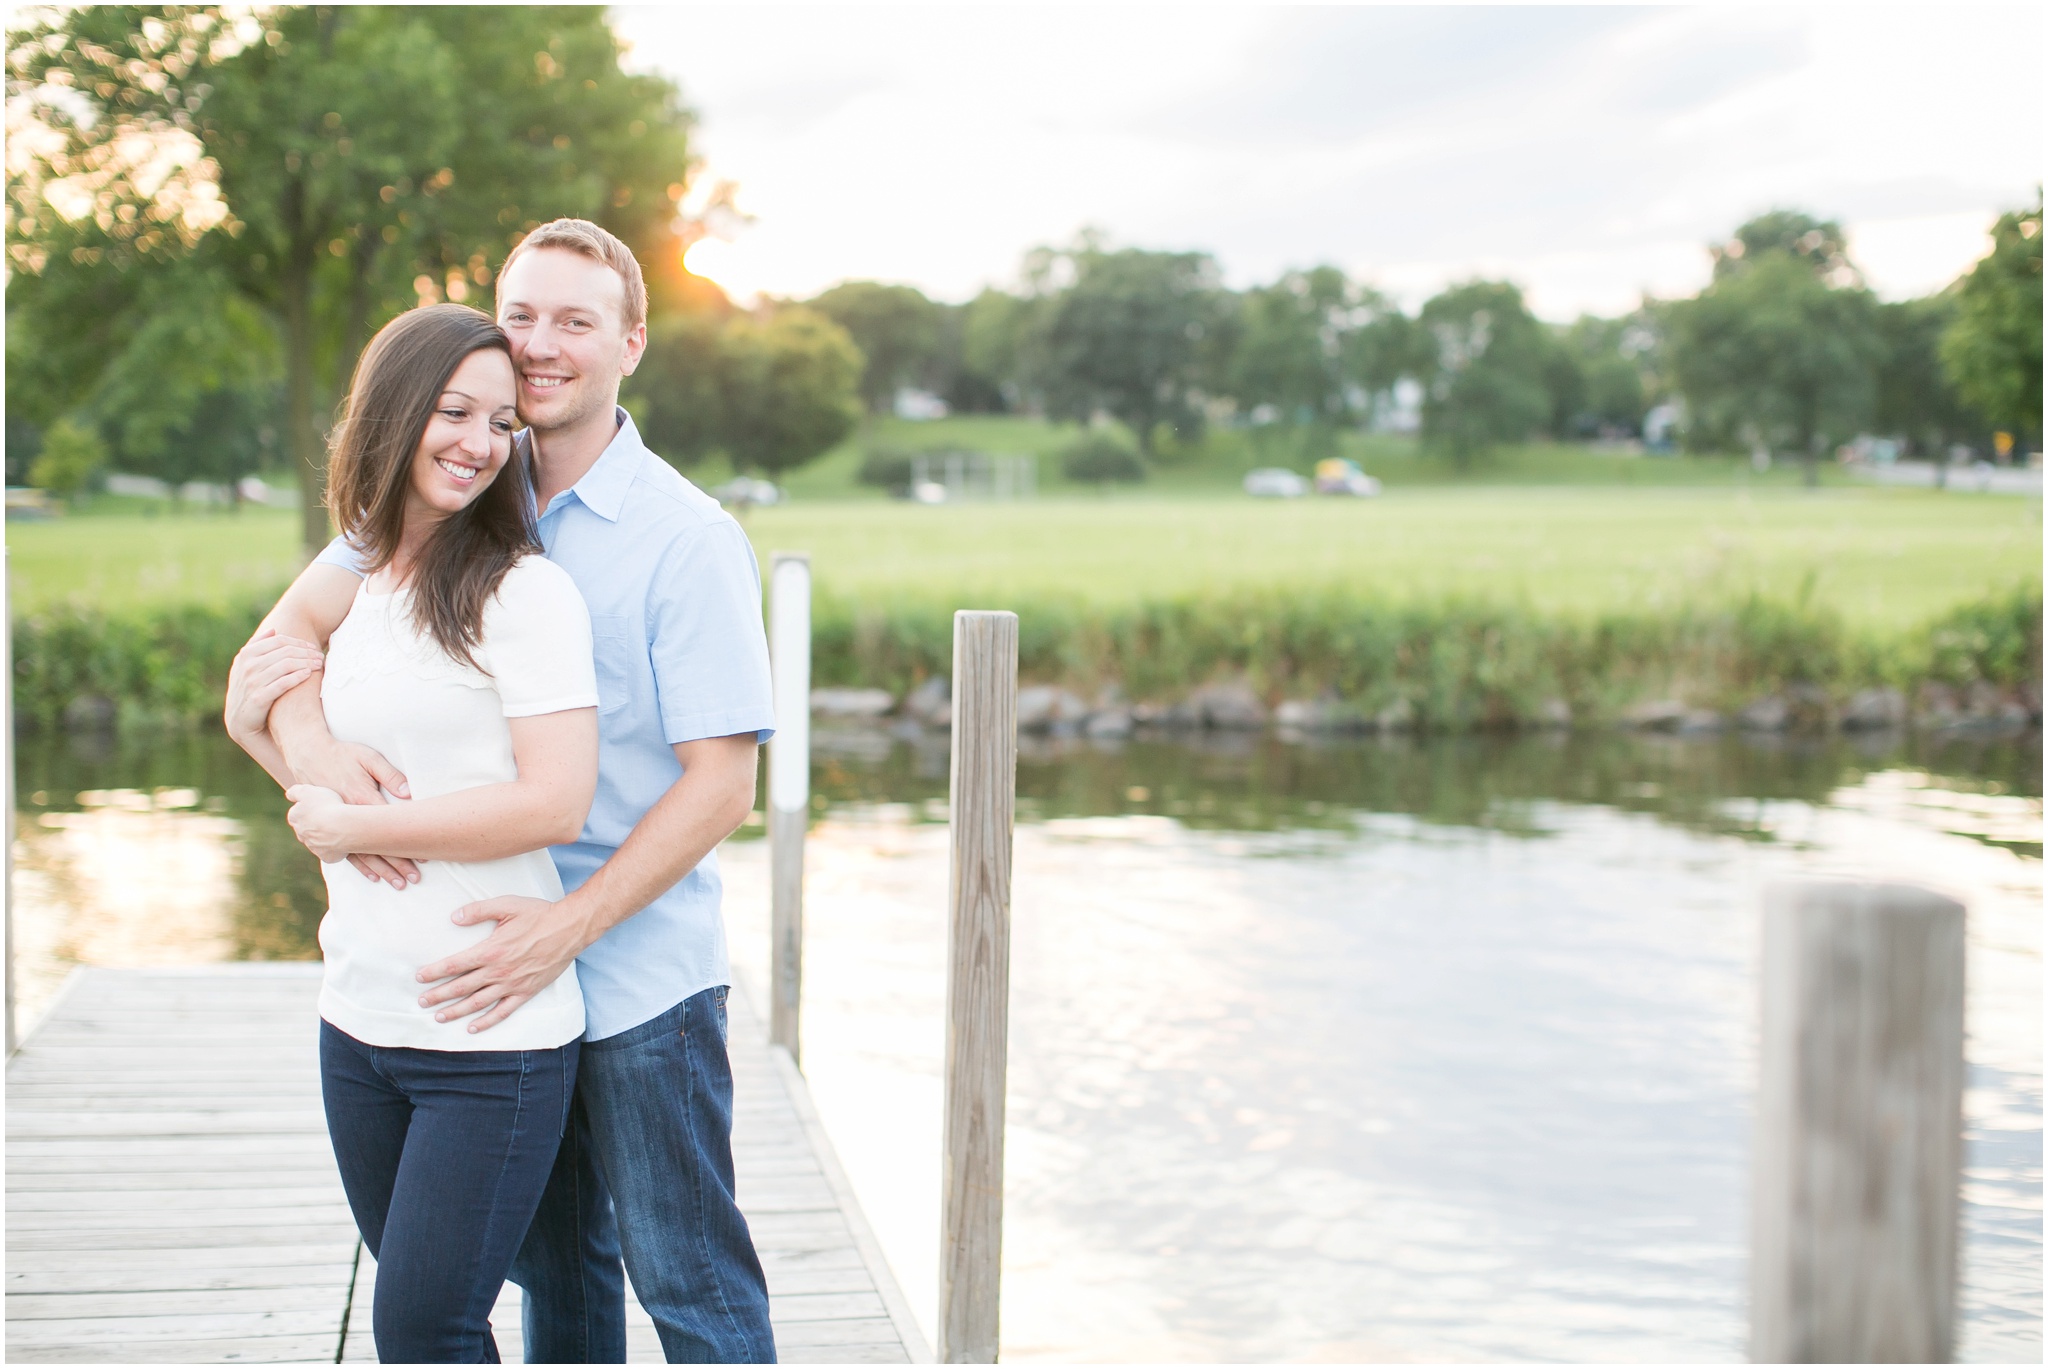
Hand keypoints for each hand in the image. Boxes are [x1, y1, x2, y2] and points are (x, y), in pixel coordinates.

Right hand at [225, 628, 325, 741]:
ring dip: (306, 663)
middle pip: (285, 652)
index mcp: (245, 655)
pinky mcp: (259, 698)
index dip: (298, 642)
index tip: (312, 647)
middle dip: (306, 652)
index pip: (278, 641)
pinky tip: (308, 674)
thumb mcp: (246, 666)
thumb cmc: (249, 690)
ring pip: (286, 665)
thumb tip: (273, 630)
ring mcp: (252, 682)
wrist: (240, 721)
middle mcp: (247, 666)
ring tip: (319, 664)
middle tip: (320, 655)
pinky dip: (297, 677)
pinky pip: (283, 683)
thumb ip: (257, 647)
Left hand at [284, 784, 358, 863]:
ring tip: (340, 828)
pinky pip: (330, 852)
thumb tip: (288, 795)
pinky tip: (343, 840)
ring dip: (325, 836)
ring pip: (317, 841)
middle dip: (315, 825)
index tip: (318, 806)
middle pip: (306, 829)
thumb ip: (295, 791)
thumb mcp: (308, 791)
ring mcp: (314, 847)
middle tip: (329, 817)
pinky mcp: (326, 856)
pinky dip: (335, 848)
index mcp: (295, 818)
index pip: (296, 813)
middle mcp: (301, 834)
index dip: (307, 809)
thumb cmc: (327, 806)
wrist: (343, 827)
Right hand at [285, 738, 419, 888]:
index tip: (421, 857)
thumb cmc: (344, 754)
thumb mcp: (368, 757)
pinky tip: (373, 876)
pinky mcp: (329, 827)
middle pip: (375, 845)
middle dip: (396, 864)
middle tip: (413, 879)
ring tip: (398, 884)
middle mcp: (347, 816)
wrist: (309, 756)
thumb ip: (389, 774)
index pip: (387, 827)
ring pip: (361, 853)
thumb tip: (408, 792)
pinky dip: (361, 865)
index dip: (404, 844)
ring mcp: (336, 824)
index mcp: (360, 799)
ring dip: (381, 870)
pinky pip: (345, 851)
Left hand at [416, 895, 592, 1033]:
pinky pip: (503, 1011)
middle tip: (421, 1002)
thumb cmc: (539, 914)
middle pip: (461, 987)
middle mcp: (498, 971)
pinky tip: (472, 1028)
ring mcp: (512, 984)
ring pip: (478, 1002)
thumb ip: (479, 910)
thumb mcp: (507, 904)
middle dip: (438, 996)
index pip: (455, 965)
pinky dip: (487, 1022)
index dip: (435, 972)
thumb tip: (454, 918)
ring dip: (456, 1011)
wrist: (570, 929)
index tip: (419, 977)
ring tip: (439, 1017)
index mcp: (491, 950)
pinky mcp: (526, 992)